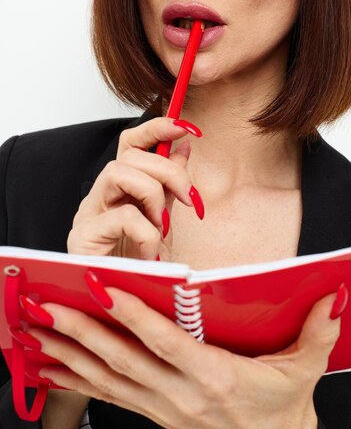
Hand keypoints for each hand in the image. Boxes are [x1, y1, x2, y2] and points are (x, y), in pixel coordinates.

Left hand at [28, 289, 344, 428]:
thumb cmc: (283, 408)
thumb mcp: (306, 370)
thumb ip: (318, 332)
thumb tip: (334, 297)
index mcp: (216, 377)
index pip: (167, 341)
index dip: (134, 314)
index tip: (105, 287)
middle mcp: (182, 394)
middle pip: (125, 359)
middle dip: (84, 331)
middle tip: (51, 304)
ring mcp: (164, 407)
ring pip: (109, 378)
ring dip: (72, 353)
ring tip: (40, 331)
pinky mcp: (156, 412)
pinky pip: (110, 396)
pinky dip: (79, 381)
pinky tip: (53, 368)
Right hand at [67, 117, 202, 258]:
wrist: (121, 301)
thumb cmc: (139, 260)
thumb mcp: (165, 216)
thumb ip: (171, 181)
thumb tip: (184, 144)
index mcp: (121, 187)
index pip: (130, 142)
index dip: (157, 127)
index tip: (186, 128)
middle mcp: (101, 194)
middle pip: (129, 155)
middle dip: (168, 171)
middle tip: (188, 198)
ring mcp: (89, 214)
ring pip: (117, 173)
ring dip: (152, 195)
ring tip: (162, 225)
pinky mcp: (84, 237)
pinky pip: (121, 216)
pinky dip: (146, 231)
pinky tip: (151, 251)